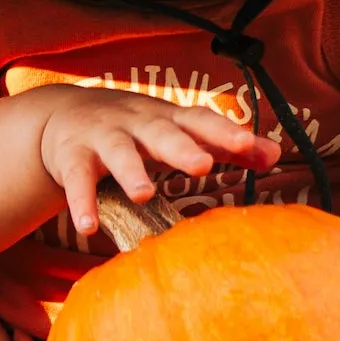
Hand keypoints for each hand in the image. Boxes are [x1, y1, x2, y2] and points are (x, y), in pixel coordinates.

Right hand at [40, 89, 280, 235]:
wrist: (64, 114)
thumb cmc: (136, 129)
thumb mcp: (177, 131)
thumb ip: (224, 145)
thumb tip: (276, 155)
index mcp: (167, 118)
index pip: (200, 121)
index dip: (225, 133)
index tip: (252, 147)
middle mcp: (136, 122)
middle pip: (160, 131)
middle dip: (181, 147)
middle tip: (202, 166)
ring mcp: (102, 137)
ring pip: (117, 152)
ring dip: (131, 171)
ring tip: (145, 194)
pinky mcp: (71, 157)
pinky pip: (76, 179)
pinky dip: (81, 202)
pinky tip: (89, 227)